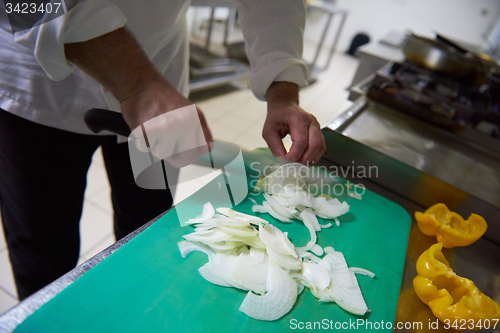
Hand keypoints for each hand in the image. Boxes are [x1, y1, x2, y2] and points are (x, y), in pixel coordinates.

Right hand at [64, 28, 211, 167]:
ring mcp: (164, 127)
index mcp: (195, 119)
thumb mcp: (190, 110)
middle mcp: (182, 123)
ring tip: (155, 131)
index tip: (185, 147)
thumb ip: (201, 130)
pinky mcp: (145, 129)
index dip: (193, 152)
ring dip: (156, 147)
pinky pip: (145, 148)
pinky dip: (143, 142)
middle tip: (167, 144)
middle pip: (184, 158)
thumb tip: (208, 147)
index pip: (202, 149)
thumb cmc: (164, 98)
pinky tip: (144, 128)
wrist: (141, 84)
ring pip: (163, 154)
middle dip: (175, 156)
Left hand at [263, 82, 325, 164]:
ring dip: (311, 159)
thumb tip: (283, 161)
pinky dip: (314, 156)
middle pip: (314, 145)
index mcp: (298, 118)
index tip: (286, 163)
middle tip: (294, 166)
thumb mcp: (269, 131)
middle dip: (305, 159)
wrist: (284, 107)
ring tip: (299, 164)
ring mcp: (317, 126)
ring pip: (320, 147)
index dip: (295, 155)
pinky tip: (304, 160)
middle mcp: (311, 121)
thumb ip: (275, 146)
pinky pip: (321, 147)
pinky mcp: (319, 132)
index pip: (301, 141)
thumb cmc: (277, 117)